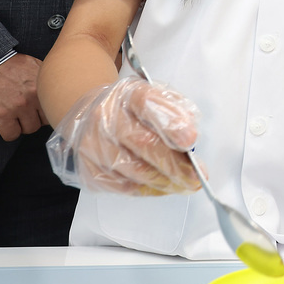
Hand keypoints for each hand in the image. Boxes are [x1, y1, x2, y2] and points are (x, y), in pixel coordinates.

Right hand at [0, 53, 47, 140]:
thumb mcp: (30, 63)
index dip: (45, 110)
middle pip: (43, 121)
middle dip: (34, 118)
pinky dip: (8, 132)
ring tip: (13, 117)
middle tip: (23, 113)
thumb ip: (43, 78)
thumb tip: (54, 90)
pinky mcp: (1, 116)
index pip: (54, 107)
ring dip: (21, 126)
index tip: (38, 110)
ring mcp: (17, 106)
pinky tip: (4, 124)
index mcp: (41, 83)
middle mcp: (32, 95)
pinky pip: (11, 135)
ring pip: (29, 129)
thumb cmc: (3, 64)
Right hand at [46, 78, 202, 194]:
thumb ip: (177, 112)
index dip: (170, 123)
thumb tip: (189, 139)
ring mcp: (93, 144)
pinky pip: (123, 186)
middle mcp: (105, 117)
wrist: (91, 113)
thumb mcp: (157, 97)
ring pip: (134, 170)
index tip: (190, 141)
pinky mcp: (88, 168)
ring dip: (164, 182)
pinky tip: (162, 186)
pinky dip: (147, 190)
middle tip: (195, 177)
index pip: (148, 104)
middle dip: (174, 164)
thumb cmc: (131, 108)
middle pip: (143, 143)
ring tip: (183, 185)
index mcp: (128, 93)